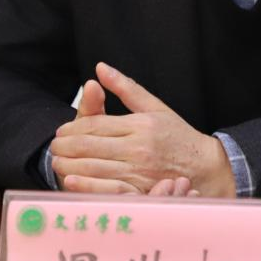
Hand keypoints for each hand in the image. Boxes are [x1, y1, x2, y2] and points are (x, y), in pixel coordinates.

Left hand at [50, 62, 235, 197]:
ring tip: (58, 163)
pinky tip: (71, 181)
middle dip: (64, 147)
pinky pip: (105, 189)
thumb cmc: (179, 136)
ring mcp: (140, 172)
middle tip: (54, 148)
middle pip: (89, 146)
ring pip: (92, 168)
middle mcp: (139, 148)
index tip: (61, 132)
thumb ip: (126, 88)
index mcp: (141, 125)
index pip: (95, 125)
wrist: (206, 167)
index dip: (72, 128)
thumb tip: (100, 69)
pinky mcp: (141, 192)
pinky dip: (85, 185)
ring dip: (68, 165)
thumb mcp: (155, 107)